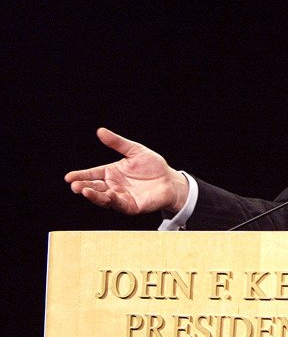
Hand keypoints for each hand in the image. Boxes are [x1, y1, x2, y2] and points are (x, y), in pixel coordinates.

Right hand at [65, 128, 188, 214]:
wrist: (170, 180)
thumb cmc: (153, 166)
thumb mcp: (135, 151)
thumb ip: (118, 143)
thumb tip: (100, 131)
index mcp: (111, 172)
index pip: (92, 174)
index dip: (80, 175)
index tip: (68, 177)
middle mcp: (113, 186)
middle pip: (94, 187)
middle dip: (83, 186)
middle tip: (74, 185)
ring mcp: (121, 197)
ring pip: (103, 197)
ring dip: (93, 195)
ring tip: (84, 191)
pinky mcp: (130, 206)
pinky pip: (119, 204)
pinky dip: (112, 200)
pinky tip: (107, 196)